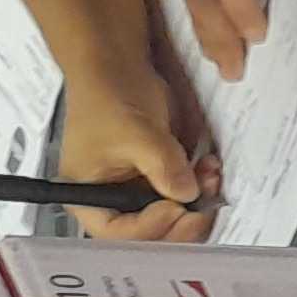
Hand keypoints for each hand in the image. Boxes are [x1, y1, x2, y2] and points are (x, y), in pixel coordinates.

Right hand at [59, 84, 216, 242]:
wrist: (117, 63)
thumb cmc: (106, 92)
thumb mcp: (135, 133)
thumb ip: (163, 166)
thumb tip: (188, 194)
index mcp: (87, 197)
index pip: (118, 233)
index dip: (150, 228)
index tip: (174, 208)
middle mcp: (110, 200)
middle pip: (148, 233)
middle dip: (179, 220)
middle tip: (202, 206)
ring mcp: (135, 190)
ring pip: (170, 217)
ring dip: (196, 204)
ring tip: (209, 178)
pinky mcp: (156, 178)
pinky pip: (180, 196)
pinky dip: (199, 187)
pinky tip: (208, 171)